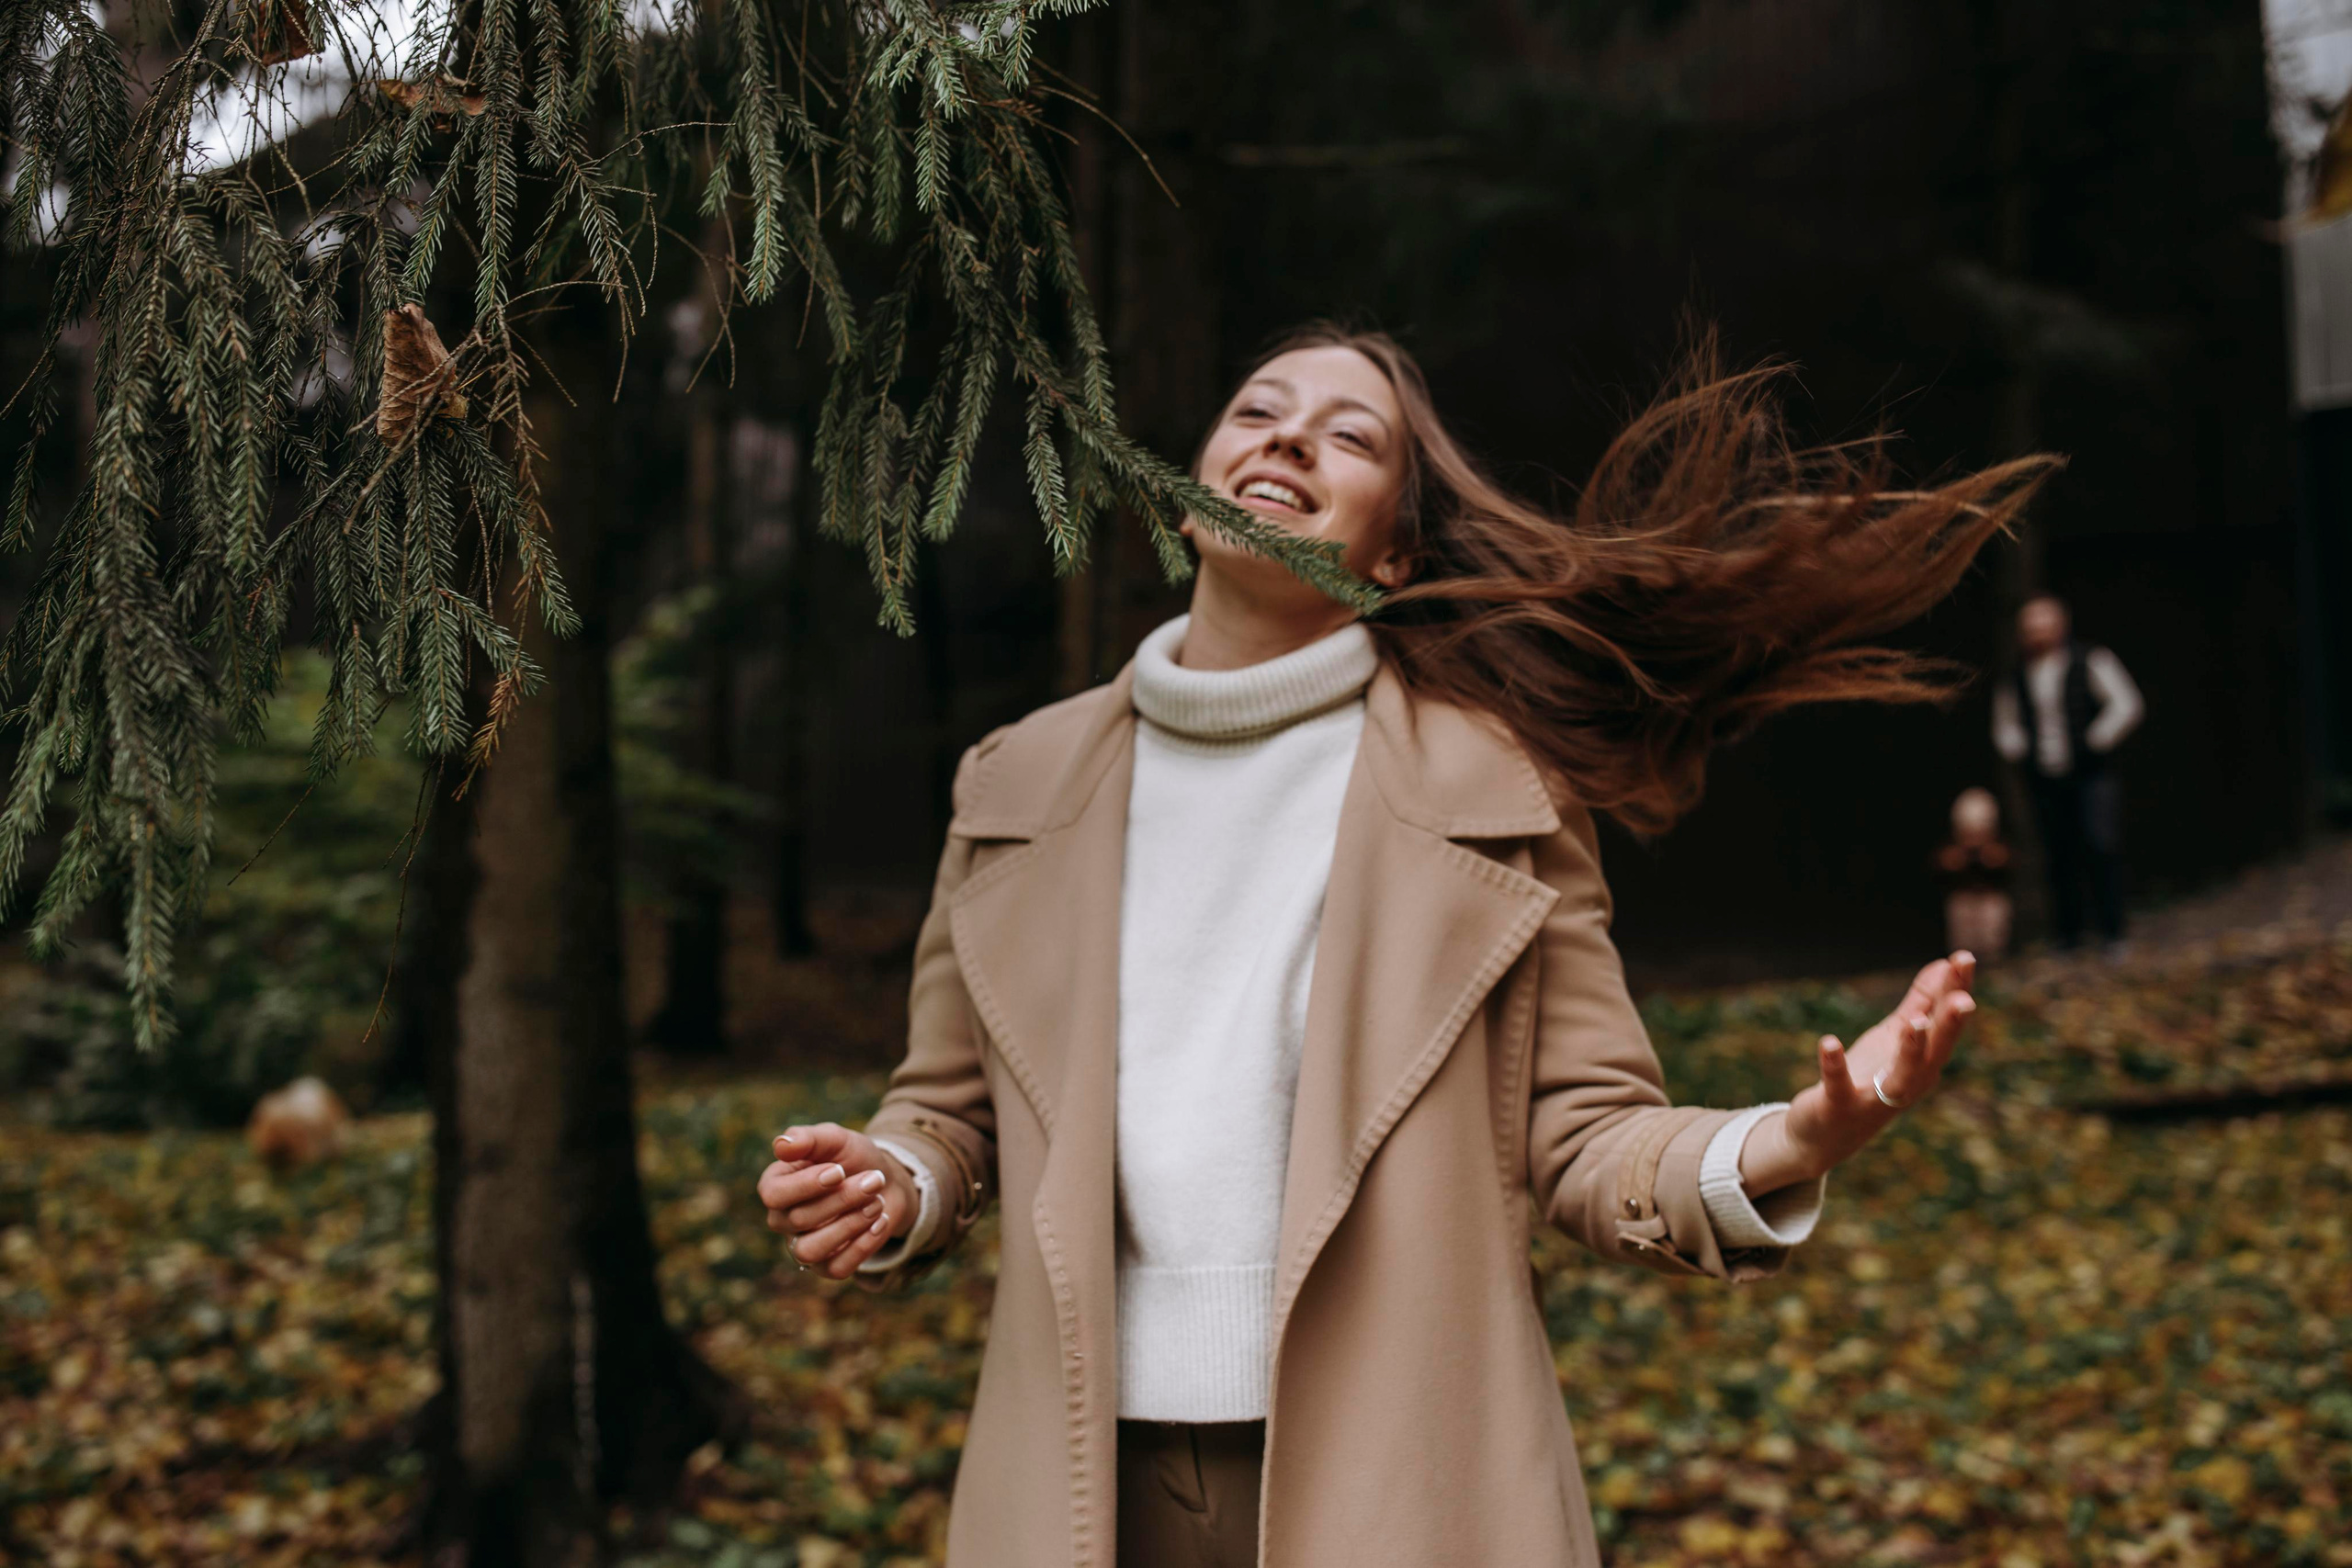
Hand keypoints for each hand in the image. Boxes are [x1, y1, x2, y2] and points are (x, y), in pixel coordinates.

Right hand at [757, 1122, 918, 1279]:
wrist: (885, 1182)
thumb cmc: (852, 1158)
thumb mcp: (835, 1139)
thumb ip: (808, 1138)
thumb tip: (781, 1145)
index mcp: (776, 1185)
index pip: (773, 1194)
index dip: (807, 1185)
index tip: (840, 1171)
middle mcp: (783, 1219)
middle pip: (799, 1220)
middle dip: (842, 1199)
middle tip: (874, 1180)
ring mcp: (802, 1245)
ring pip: (810, 1251)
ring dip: (849, 1225)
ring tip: (877, 1203)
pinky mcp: (827, 1266)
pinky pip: (836, 1268)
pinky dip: (862, 1246)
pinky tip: (880, 1222)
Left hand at [1743, 952, 1977, 1190]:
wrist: (1824, 1135)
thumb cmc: (1867, 1080)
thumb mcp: (1893, 1038)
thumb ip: (1919, 1003)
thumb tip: (1944, 964)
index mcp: (1923, 1062)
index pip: (1945, 1025)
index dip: (1956, 993)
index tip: (1965, 959)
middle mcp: (1907, 1083)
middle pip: (1934, 1053)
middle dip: (1949, 1027)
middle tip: (1964, 1000)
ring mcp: (1874, 1098)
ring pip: (1900, 1076)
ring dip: (1909, 1050)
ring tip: (1915, 1021)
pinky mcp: (1839, 1106)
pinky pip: (1838, 1085)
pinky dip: (1834, 1064)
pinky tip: (1829, 1041)